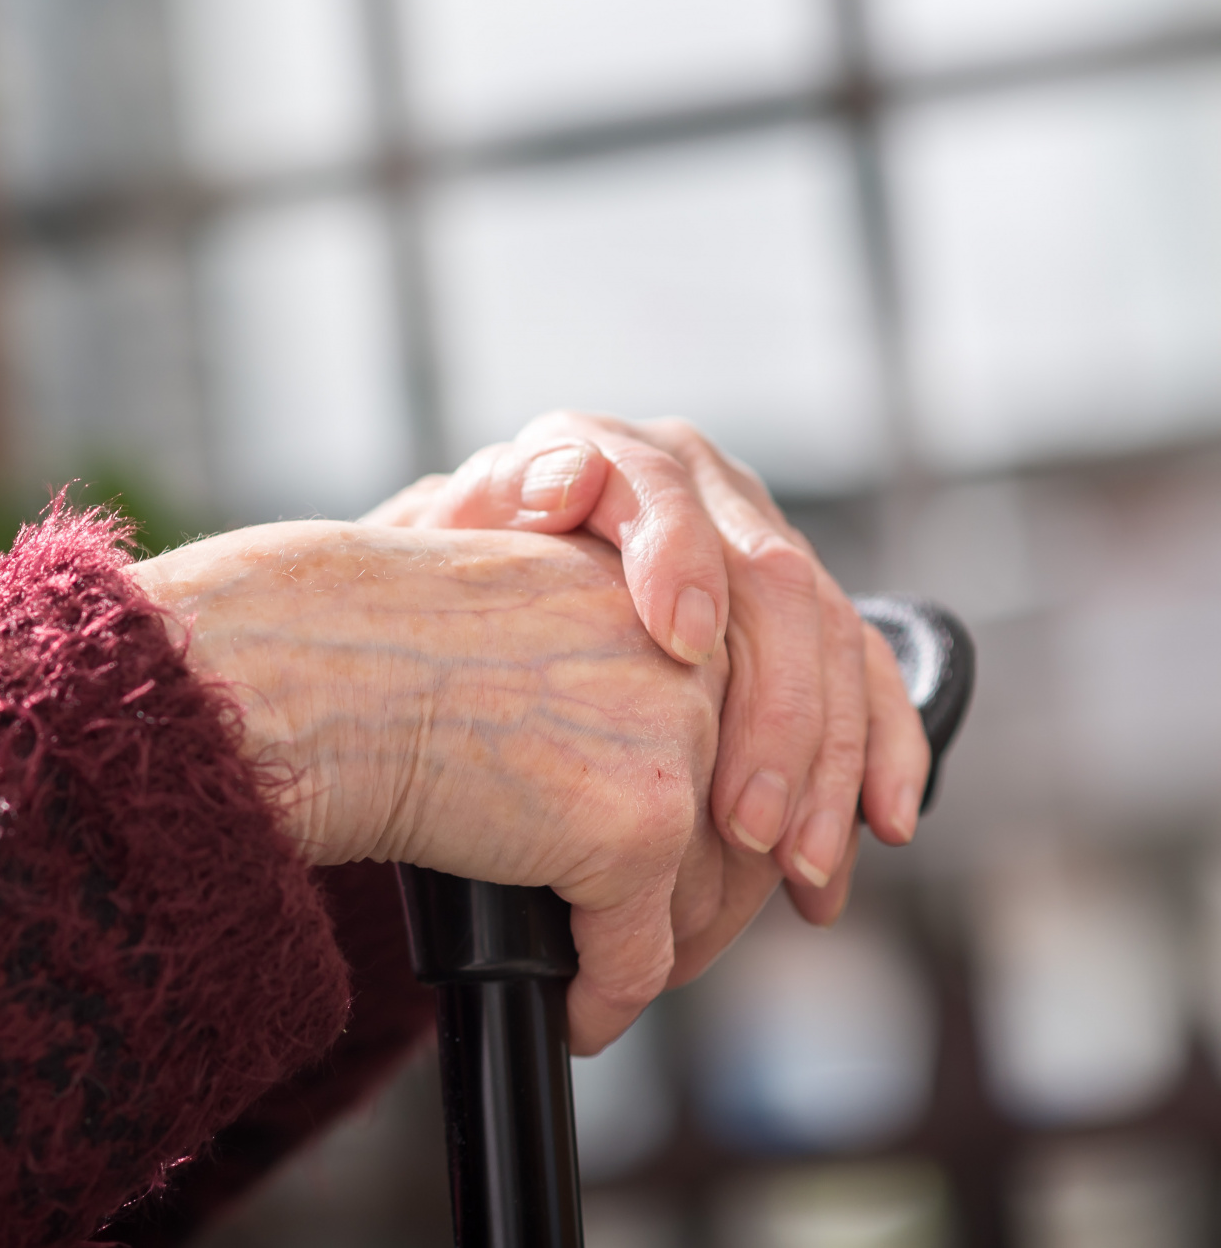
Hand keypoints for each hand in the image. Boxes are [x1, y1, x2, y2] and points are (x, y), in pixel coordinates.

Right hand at [130, 520, 763, 1054]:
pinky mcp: (639, 824)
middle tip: (654, 950)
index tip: (691, 873)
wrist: (313, 668)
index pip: (746, 731)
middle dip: (700, 905)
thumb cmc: (369, 647)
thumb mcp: (520, 631)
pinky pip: (638, 956)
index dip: (722, 822)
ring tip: (600, 984)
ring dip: (654, 959)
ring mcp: (677, 738)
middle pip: (743, 822)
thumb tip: (654, 774)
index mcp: (667, 595)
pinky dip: (603, 1002)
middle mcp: (696, 657)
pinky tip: (573, 1015)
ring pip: (701, 899)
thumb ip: (601, 674)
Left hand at [366, 413, 927, 928]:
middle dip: (772, 714)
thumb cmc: (441, 590)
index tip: (679, 642)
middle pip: (769, 582)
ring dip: (829, 760)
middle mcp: (696, 485)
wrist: (468, 609)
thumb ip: (482, 506)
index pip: (657, 489)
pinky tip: (880, 827)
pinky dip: (881, 754)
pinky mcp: (802, 607)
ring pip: (832, 638)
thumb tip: (560, 480)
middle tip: (745, 825)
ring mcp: (756, 541)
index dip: (676, 558)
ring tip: (798, 864)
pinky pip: (869, 674)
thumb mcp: (435, 546)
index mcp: (603, 452)